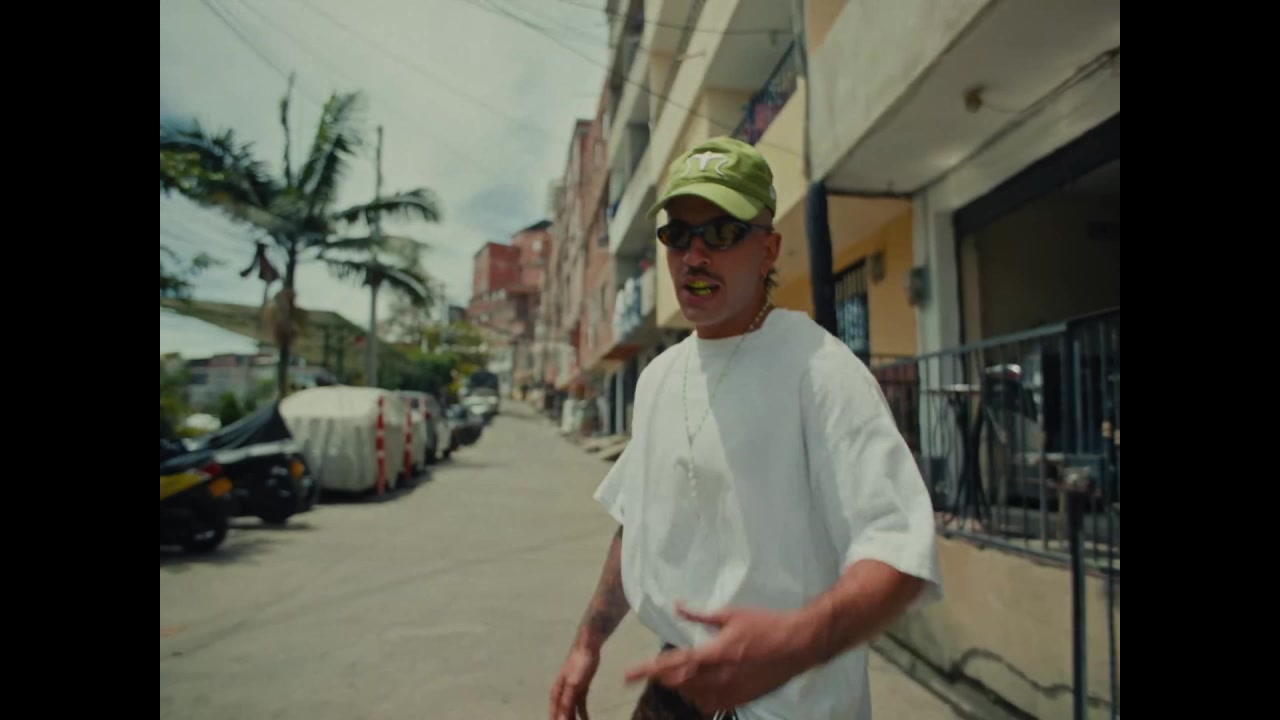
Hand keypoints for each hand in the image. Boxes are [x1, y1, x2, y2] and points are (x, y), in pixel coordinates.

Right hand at [550, 645, 599, 719]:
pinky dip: (583, 713)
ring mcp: (572, 692)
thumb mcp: (573, 685)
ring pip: (571, 711)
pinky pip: (581, 706)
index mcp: (557, 693)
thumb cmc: (578, 665)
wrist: (588, 649)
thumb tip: (561, 719)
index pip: (554, 714)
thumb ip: (566, 702)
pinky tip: (587, 719)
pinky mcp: (581, 690)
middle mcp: (562, 694)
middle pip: (562, 713)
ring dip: (574, 719)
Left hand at [622, 602, 818, 713]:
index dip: (647, 670)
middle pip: (677, 684)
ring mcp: (730, 691)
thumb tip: (677, 606)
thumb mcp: (731, 614)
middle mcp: (719, 677)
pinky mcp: (740, 699)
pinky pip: (709, 705)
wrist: (798, 644)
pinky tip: (699, 685)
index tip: (628, 674)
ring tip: (677, 672)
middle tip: (652, 668)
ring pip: (691, 697)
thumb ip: (700, 614)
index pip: (672, 664)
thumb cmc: (766, 624)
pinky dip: (698, 696)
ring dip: (679, 685)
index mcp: (714, 654)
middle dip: (661, 677)